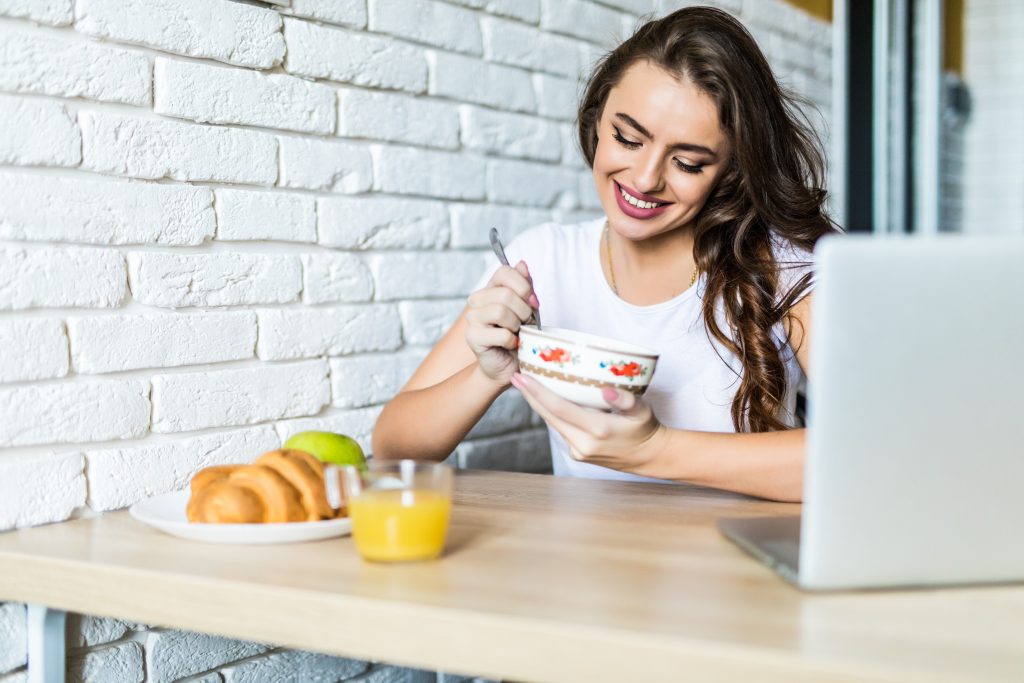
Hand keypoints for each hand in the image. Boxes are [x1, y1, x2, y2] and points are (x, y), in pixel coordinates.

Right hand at [464, 262, 538, 384]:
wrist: (507, 365)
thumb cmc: (518, 335)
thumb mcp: (527, 308)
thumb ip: (524, 287)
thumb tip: (522, 264)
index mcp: (491, 288)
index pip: (504, 271)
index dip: (523, 286)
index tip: (532, 302)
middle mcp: (477, 300)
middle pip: (506, 294)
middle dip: (524, 311)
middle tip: (525, 323)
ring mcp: (472, 318)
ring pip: (501, 311)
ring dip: (517, 326)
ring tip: (517, 333)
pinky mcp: (472, 337)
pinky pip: (501, 334)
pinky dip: (513, 341)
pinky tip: (510, 345)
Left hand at [509, 372, 667, 474]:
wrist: (649, 456)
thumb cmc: (645, 428)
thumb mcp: (642, 410)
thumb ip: (626, 399)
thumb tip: (607, 389)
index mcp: (598, 430)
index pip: (560, 409)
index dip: (538, 393)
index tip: (522, 378)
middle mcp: (583, 443)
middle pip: (549, 416)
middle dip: (530, 396)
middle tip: (516, 376)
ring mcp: (578, 451)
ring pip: (552, 423)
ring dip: (538, 404)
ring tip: (526, 384)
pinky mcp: (577, 454)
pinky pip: (560, 429)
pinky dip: (551, 414)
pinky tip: (544, 399)